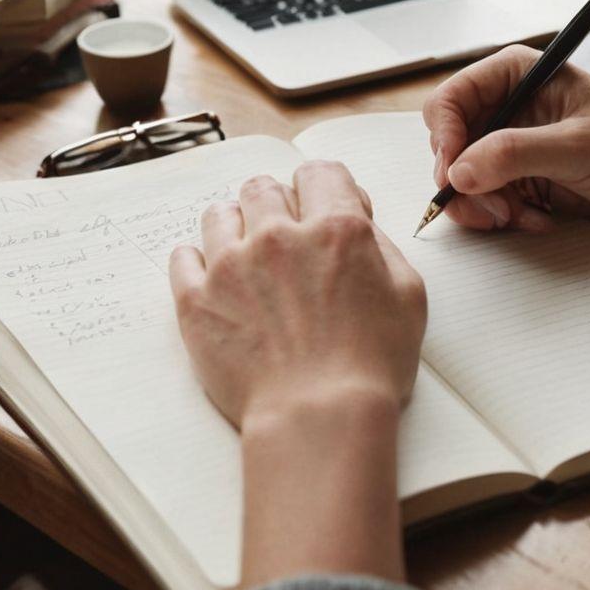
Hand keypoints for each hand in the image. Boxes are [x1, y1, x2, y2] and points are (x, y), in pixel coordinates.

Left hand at [168, 160, 426, 426]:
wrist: (318, 417)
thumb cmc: (370, 367)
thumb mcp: (407, 297)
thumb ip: (382, 248)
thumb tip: (361, 225)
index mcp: (336, 229)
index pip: (319, 172)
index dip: (324, 189)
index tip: (323, 209)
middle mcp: (279, 236)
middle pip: (264, 187)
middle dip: (277, 205)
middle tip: (287, 240)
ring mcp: (231, 265)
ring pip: (219, 214)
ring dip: (235, 227)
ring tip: (247, 259)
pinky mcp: (196, 300)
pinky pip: (182, 256)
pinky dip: (196, 261)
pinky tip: (214, 278)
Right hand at [423, 44, 589, 238]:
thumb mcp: (578, 148)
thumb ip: (514, 155)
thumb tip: (457, 172)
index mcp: (521, 75)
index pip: (451, 99)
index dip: (444, 136)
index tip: (454, 173)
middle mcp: (512, 107)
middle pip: (450, 143)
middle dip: (463, 180)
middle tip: (491, 208)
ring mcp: (517, 147)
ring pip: (464, 178)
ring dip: (483, 205)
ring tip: (519, 217)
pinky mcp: (526, 182)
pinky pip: (487, 201)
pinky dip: (503, 217)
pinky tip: (538, 220)